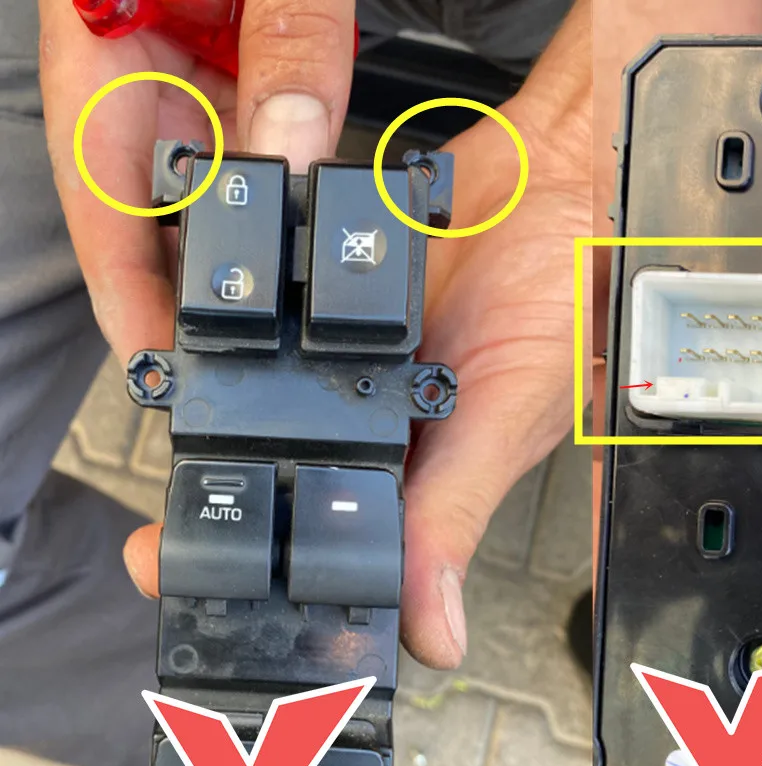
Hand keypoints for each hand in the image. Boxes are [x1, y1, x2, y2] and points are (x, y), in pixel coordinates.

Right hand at [38, 0, 356, 362]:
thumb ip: (283, 51)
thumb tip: (292, 159)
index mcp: (100, 65)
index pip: (106, 214)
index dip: (132, 302)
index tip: (162, 366)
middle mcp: (136, 94)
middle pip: (158, 228)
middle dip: (200, 302)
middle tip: (247, 367)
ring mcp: (182, 98)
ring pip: (209, 206)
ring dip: (247, 264)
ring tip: (288, 329)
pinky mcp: (230, 92)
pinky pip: (250, 168)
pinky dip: (278, 210)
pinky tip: (311, 250)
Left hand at [117, 0, 591, 667]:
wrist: (568, 181)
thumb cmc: (566, 305)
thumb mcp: (509, 418)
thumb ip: (456, 516)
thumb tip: (438, 636)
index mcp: (418, 474)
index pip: (334, 544)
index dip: (266, 577)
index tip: (195, 587)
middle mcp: (375, 424)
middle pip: (277, 478)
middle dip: (214, 508)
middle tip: (154, 540)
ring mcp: (345, 359)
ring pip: (255, 398)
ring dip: (209, 415)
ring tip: (167, 433)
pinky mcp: (327, 291)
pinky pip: (261, 313)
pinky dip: (228, 323)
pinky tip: (192, 331)